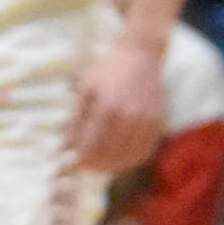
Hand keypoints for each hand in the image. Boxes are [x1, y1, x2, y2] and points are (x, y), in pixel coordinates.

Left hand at [68, 38, 164, 173]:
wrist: (140, 57)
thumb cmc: (106, 71)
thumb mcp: (84, 90)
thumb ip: (75, 119)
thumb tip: (65, 145)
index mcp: (108, 108)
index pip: (92, 146)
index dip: (81, 160)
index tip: (72, 164)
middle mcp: (130, 118)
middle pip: (110, 155)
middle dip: (94, 166)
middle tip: (84, 166)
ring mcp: (147, 122)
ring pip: (128, 157)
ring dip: (112, 166)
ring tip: (99, 165)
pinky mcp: (157, 123)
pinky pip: (144, 151)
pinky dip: (130, 160)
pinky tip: (119, 159)